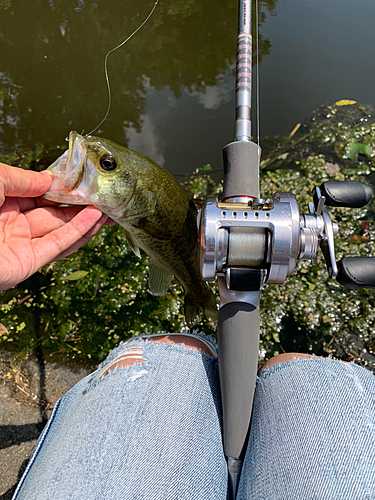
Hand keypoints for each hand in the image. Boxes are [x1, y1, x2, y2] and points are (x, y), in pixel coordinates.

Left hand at [0, 162, 110, 290]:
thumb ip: (22, 178)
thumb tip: (49, 179)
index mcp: (0, 203)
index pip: (38, 194)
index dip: (61, 188)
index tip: (82, 181)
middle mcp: (11, 224)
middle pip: (53, 213)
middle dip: (79, 205)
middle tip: (103, 196)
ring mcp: (21, 244)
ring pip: (60, 230)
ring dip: (86, 220)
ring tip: (108, 208)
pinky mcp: (28, 263)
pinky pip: (58, 245)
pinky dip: (79, 232)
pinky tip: (94, 219)